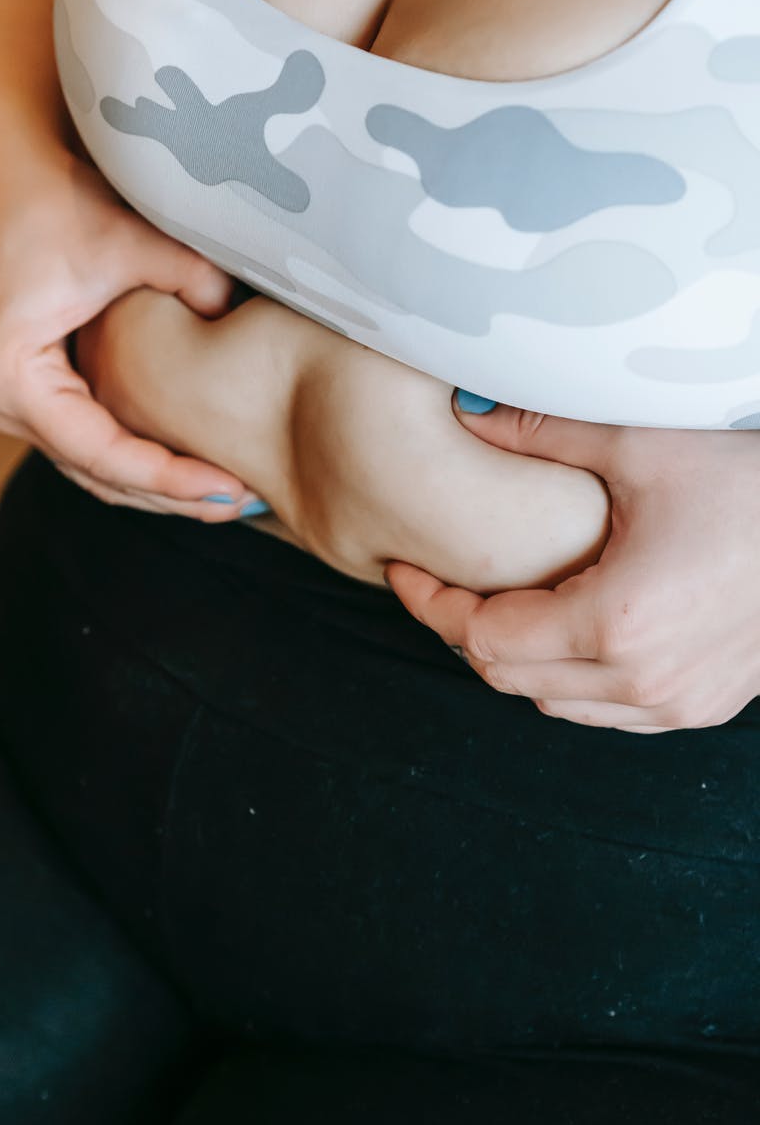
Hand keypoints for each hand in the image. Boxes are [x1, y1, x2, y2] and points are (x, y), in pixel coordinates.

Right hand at [0, 145, 258, 518]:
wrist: (21, 167)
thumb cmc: (66, 199)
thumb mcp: (133, 239)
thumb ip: (192, 279)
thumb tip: (238, 317)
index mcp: (16, 379)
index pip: (102, 452)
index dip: (168, 477)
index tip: (229, 487)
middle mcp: (11, 405)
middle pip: (101, 476)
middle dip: (172, 495)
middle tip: (243, 503)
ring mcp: (28, 404)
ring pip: (103, 472)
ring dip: (164, 487)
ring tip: (232, 497)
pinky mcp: (51, 393)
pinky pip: (103, 446)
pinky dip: (151, 461)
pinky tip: (203, 466)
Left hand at [386, 400, 759, 730]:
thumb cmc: (755, 479)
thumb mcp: (644, 442)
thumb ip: (544, 432)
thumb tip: (467, 414)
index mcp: (616, 621)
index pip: (481, 638)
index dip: (429, 604)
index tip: (399, 568)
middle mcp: (644, 679)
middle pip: (507, 677)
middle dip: (461, 629)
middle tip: (439, 578)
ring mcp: (677, 703)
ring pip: (554, 702)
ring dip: (513, 658)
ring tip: (495, 597)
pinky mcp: (703, 706)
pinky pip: (605, 710)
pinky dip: (566, 677)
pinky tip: (562, 624)